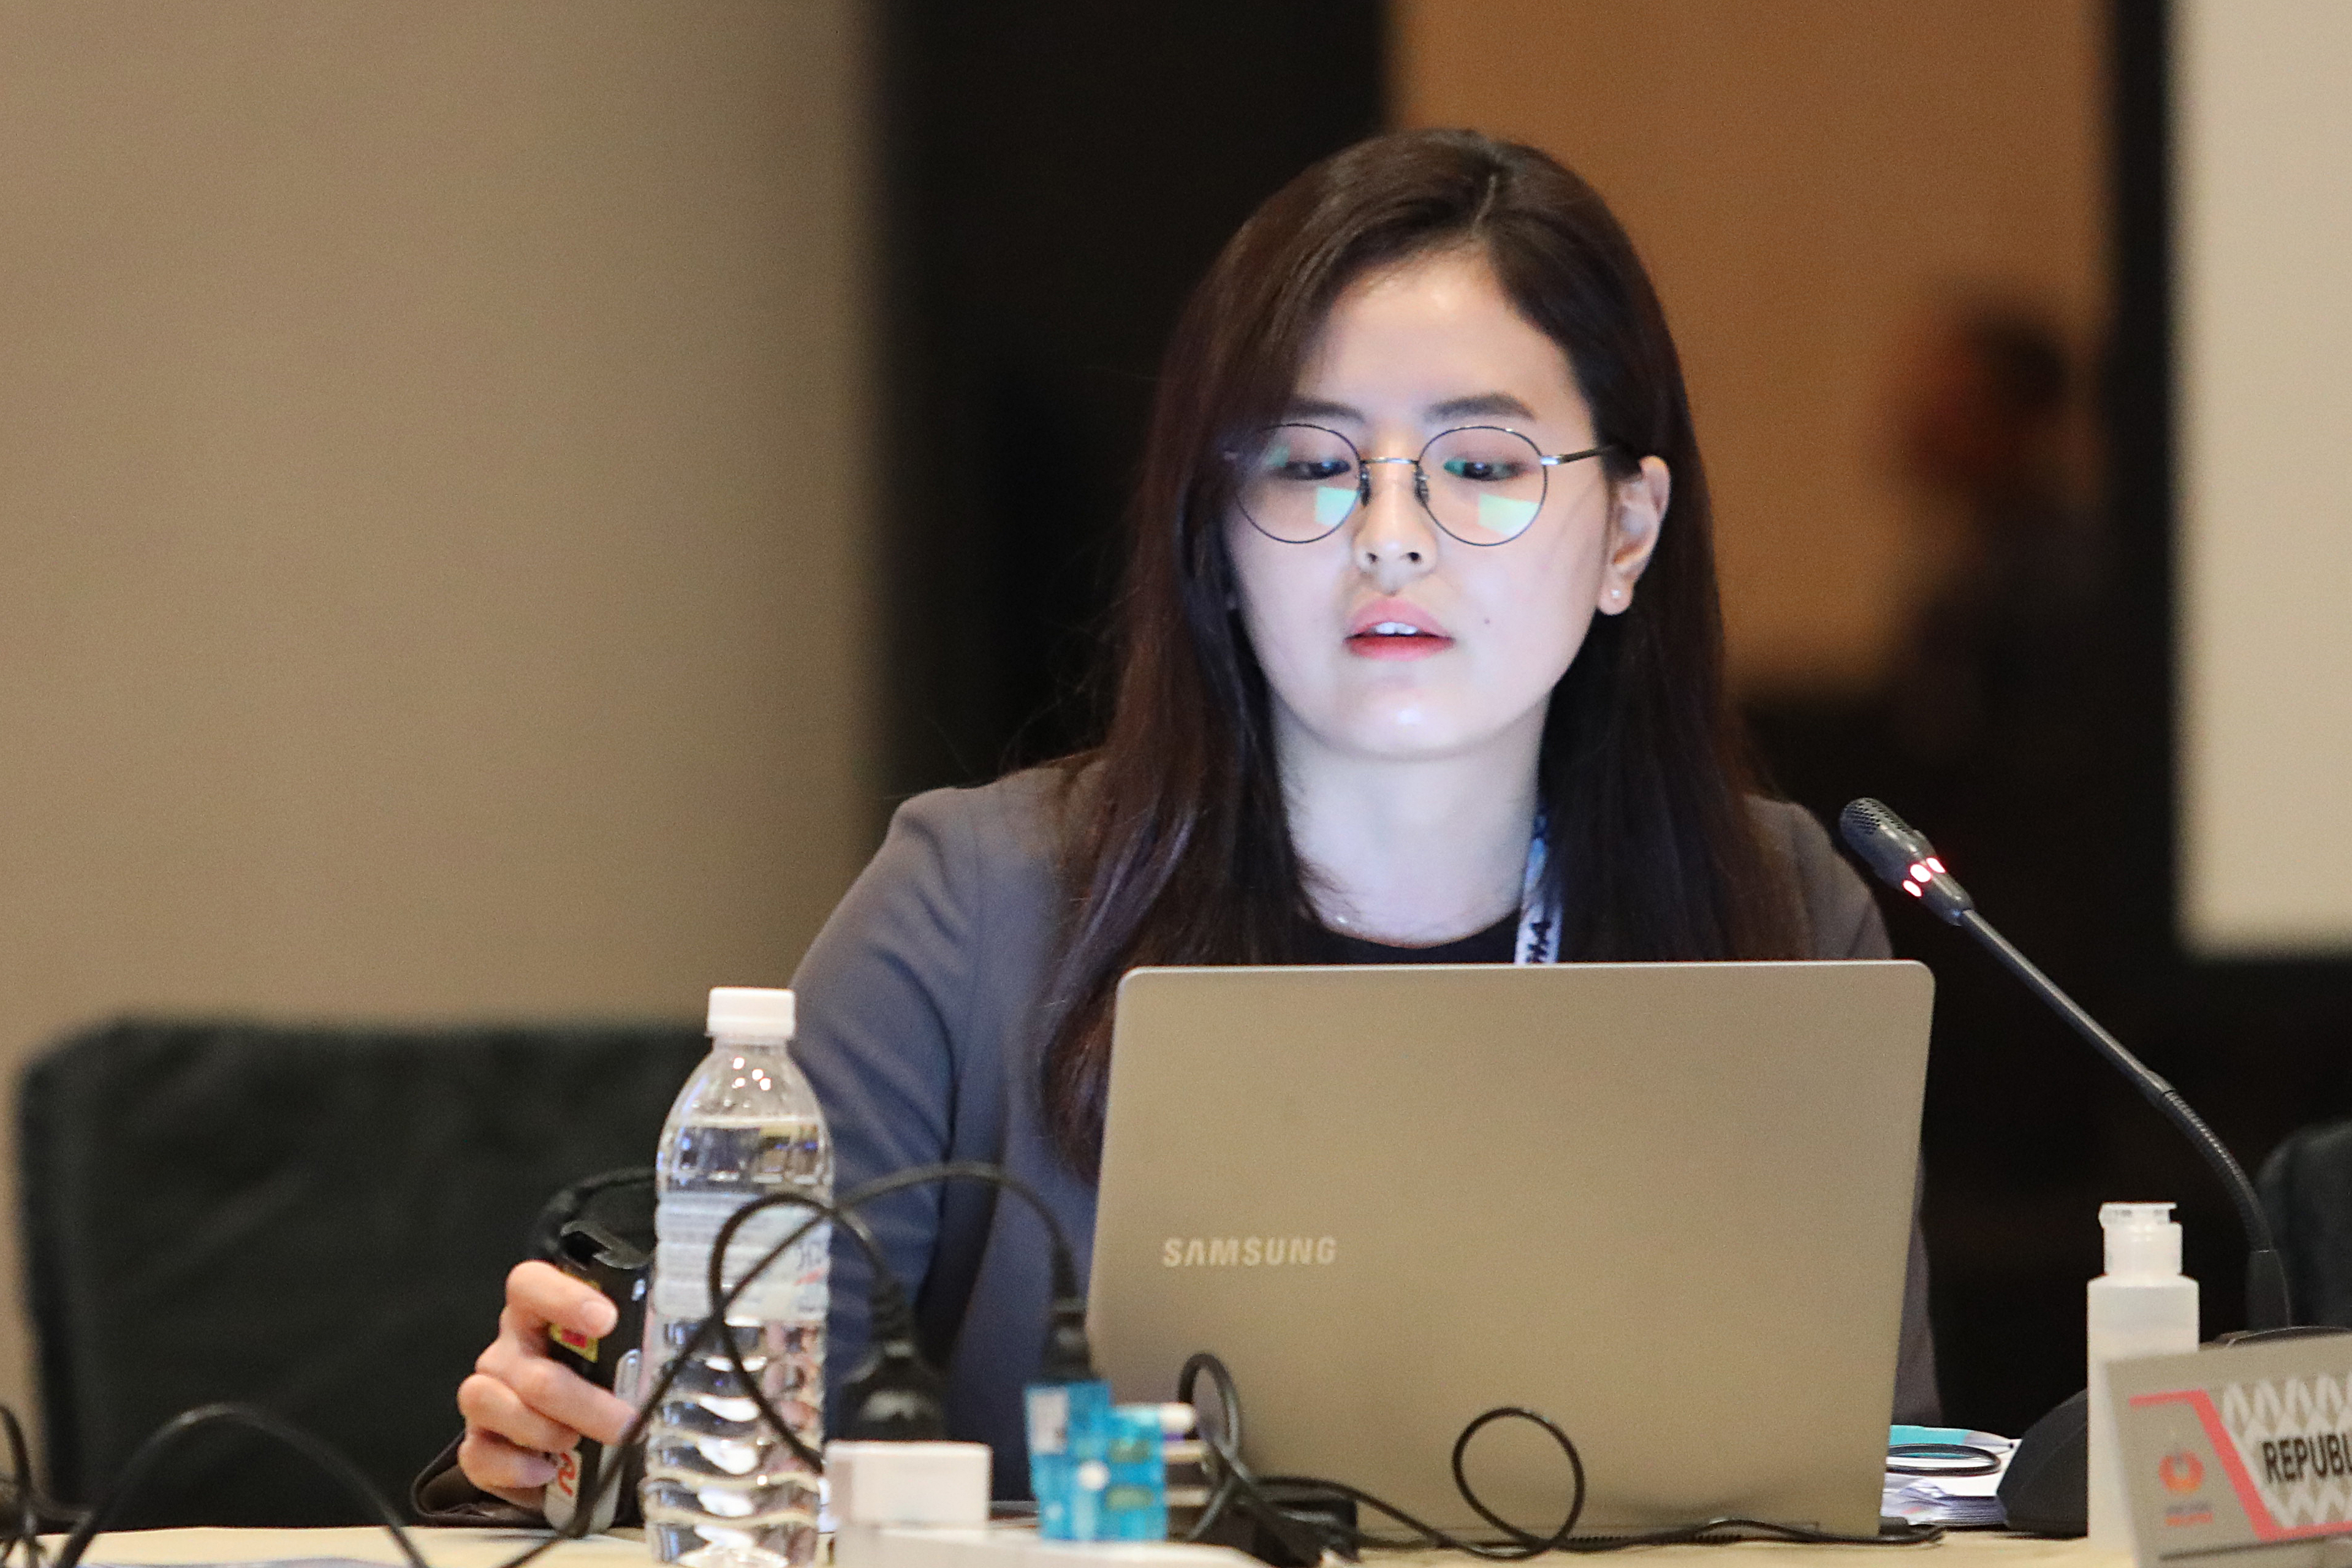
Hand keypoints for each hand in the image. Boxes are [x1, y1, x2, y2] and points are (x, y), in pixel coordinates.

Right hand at [456, 1260, 635, 1509]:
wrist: (571, 1445)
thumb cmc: (598, 1385)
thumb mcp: (621, 1357)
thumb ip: (636, 1345)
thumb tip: (675, 1346)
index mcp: (537, 1315)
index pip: (531, 1285)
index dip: (564, 1298)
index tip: (605, 1320)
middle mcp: (508, 1351)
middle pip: (527, 1366)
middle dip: (582, 1400)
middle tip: (623, 1422)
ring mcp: (487, 1395)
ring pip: (489, 1401)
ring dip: (542, 1429)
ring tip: (575, 1441)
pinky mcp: (478, 1443)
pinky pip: (478, 1454)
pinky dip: (514, 1466)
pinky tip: (544, 1469)